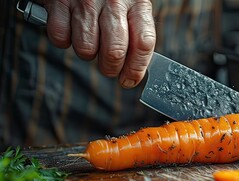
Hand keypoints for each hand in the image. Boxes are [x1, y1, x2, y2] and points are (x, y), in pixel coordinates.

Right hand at [39, 0, 155, 87]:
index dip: (136, 68)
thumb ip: (137, 33)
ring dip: (86, 52)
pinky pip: (60, 38)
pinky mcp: (60, 2)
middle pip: (114, 52)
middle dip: (110, 68)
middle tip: (108, 66)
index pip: (143, 43)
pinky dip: (63, 39)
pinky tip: (70, 27)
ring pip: (86, 49)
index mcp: (137, 4)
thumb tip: (137, 68)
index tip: (129, 79)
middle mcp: (113, 2)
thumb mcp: (131, 7)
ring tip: (89, 38)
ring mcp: (85, 2)